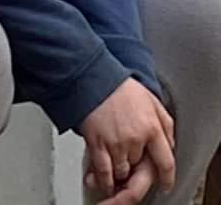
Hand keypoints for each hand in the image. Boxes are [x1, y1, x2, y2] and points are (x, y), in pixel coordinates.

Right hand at [79, 79, 174, 198]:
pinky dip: (104, 181)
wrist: (92, 76)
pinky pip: (104, 173)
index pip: (166, 163)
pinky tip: (104, 182)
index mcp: (152, 127)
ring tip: (116, 170)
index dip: (166, 178)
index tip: (165, 184)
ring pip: (122, 173)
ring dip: (119, 176)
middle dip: (137, 176)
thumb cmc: (119, 86)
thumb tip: (170, 144)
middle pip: (141, 171)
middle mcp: (136, 138)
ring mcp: (116, 143)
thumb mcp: (151, 100)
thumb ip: (165, 123)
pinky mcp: (97, 144)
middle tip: (132, 176)